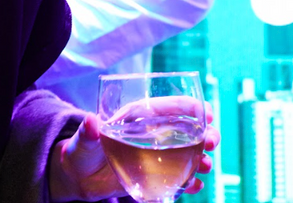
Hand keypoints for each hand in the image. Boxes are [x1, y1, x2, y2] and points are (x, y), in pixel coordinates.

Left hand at [50, 103, 220, 201]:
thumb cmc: (81, 152)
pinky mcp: (155, 175)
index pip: (167, 107)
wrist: (80, 178)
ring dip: (201, 157)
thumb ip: (87, 133)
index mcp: (136, 118)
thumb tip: (91, 121)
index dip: (189, 107)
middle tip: (212, 141)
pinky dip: (190, 182)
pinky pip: (179, 178)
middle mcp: (151, 135)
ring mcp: (156, 156)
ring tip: (206, 166)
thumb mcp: (82, 142)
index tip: (207, 112)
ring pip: (187, 154)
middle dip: (204, 133)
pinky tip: (195, 186)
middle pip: (185, 130)